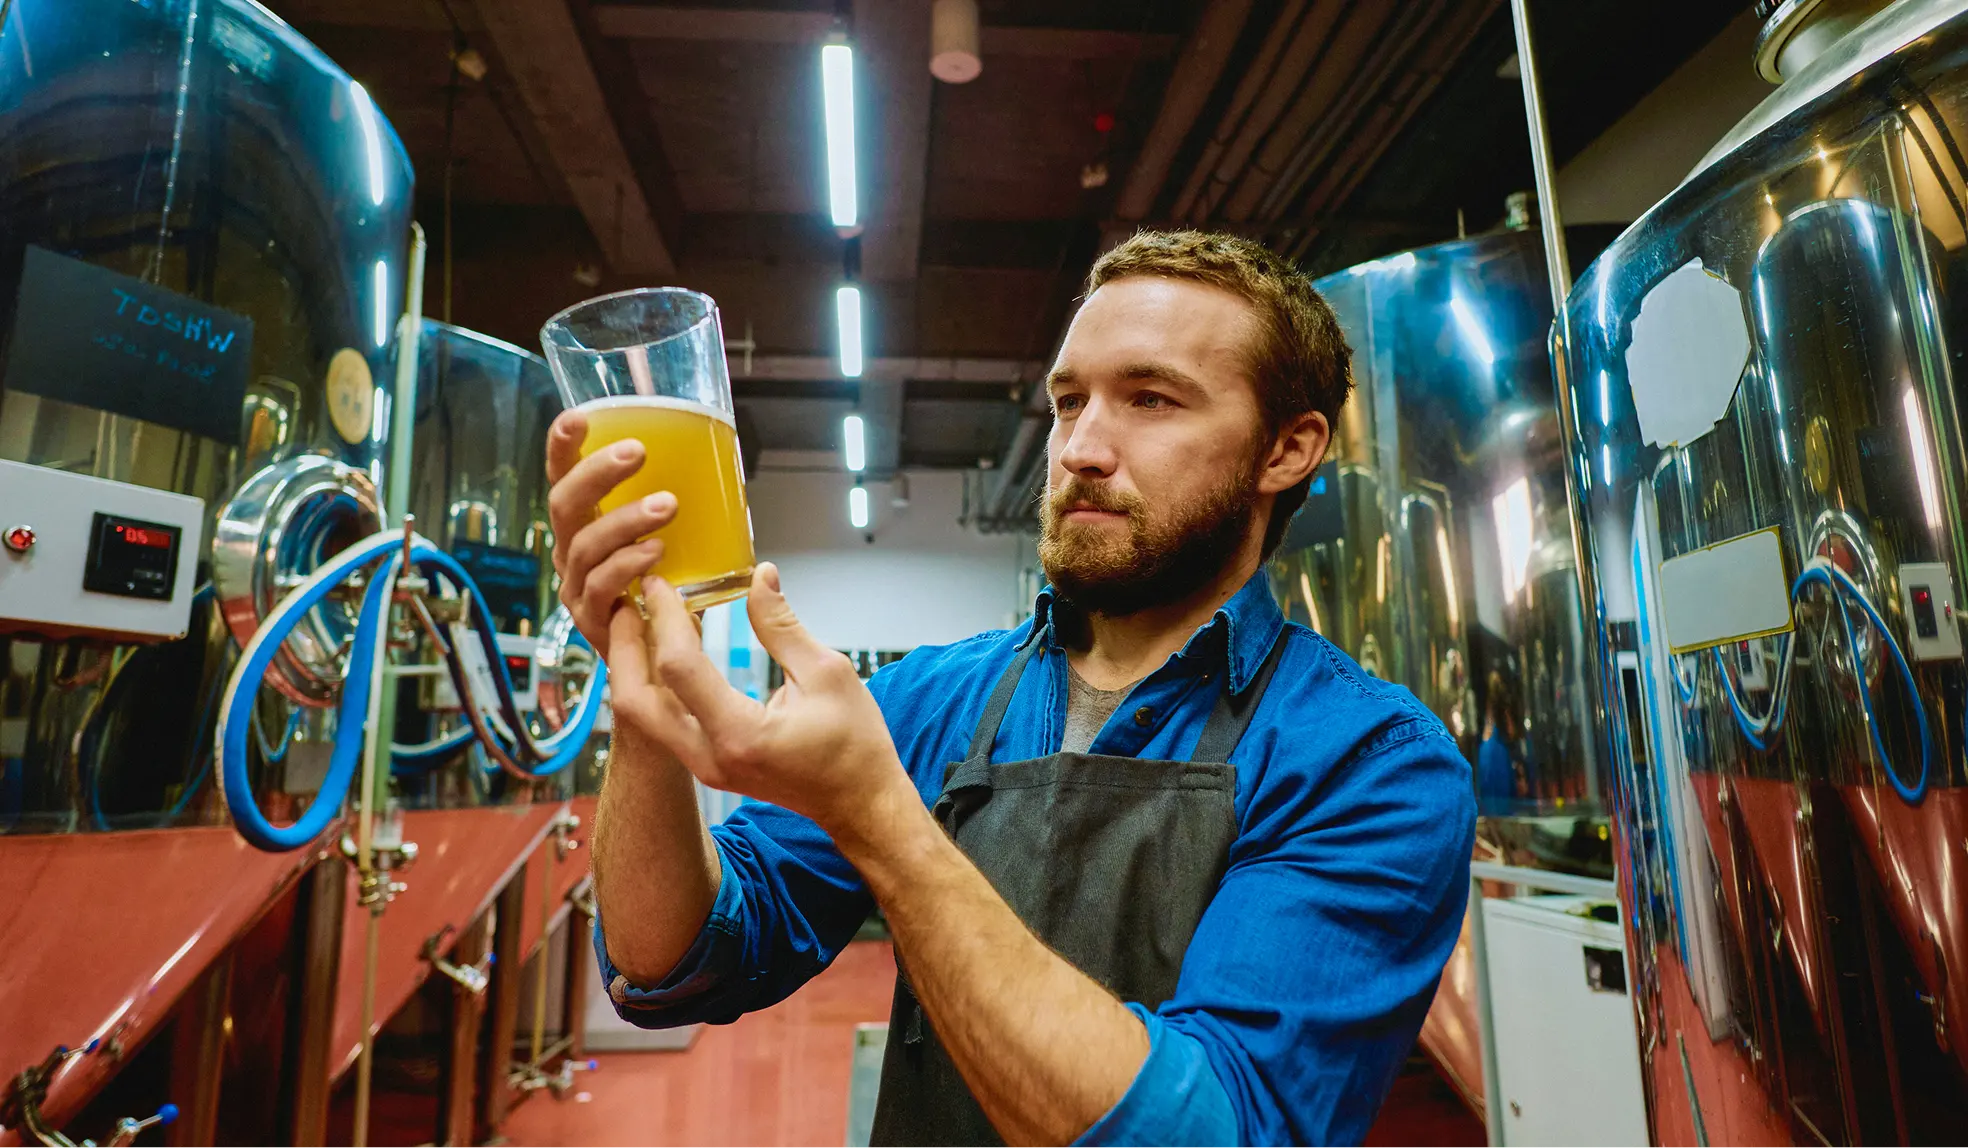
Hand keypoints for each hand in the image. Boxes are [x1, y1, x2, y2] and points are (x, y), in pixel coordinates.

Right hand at [545, 408, 675, 660]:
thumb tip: (720, 454)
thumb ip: (681, 504)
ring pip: (585, 545)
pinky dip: (628, 568)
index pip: (564, 477)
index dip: (563, 447)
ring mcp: (578, 589)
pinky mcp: (593, 623)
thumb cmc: (672, 595)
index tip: (578, 417)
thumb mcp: (678, 540)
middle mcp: (573, 553)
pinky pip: (601, 589)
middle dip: (597, 473)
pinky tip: (655, 556)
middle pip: (565, 505)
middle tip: (638, 452)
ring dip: (625, 520)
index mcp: (585, 525)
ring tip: (666, 506)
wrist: (670, 667)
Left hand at [639, 562, 913, 838]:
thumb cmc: (855, 744)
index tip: (661, 582)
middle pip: (635, 701)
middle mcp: (710, 757)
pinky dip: (656, 683)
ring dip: (634, 665)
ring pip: (642, 715)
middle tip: (628, 601)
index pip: (678, 668)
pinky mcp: (707, 765)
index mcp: (740, 734)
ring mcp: (704, 767)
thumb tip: (760, 576)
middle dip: (624, 646)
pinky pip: (663, 722)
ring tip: (641, 619)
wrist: (860, 803)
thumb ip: (782, 626)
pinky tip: (668, 648)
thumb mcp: (827, 673)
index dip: (664, 617)